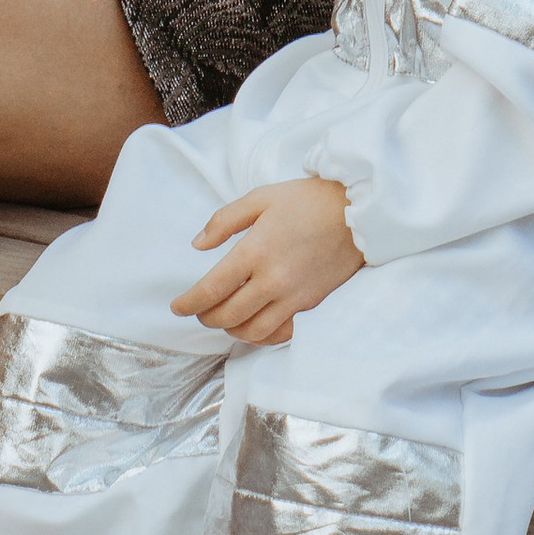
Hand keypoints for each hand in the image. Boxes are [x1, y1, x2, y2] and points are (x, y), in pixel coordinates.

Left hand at [170, 175, 362, 343]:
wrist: (356, 212)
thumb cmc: (306, 201)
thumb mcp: (260, 198)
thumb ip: (224, 221)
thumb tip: (198, 245)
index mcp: (254, 252)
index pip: (211, 290)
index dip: (188, 303)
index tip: (177, 306)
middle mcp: (272, 280)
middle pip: (227, 315)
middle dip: (205, 317)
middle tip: (198, 310)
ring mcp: (293, 296)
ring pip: (252, 331)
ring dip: (231, 330)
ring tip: (224, 319)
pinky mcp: (310, 304)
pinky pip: (280, 333)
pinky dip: (261, 335)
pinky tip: (253, 325)